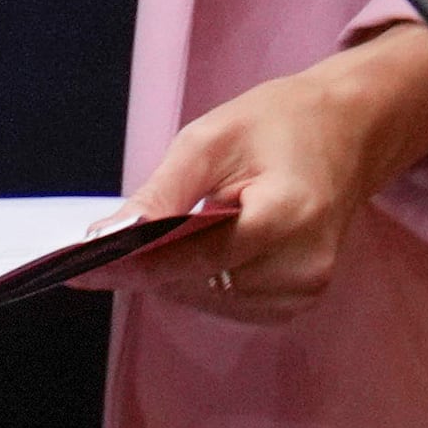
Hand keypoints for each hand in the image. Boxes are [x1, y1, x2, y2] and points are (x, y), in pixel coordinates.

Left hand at [127, 26, 427, 327]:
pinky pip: (230, 303)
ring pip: (209, 299)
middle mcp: (304, 264)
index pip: (198, 256)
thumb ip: (161, 193)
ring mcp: (306, 289)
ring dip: (174, 276)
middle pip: (200, 283)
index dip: (136, 264)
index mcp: (288, 215)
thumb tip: (108, 236)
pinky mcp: (300, 300)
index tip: (81, 269)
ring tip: (161, 237)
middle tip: (107, 246)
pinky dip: (201, 281)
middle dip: (149, 267)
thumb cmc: (278, 124)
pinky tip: (196, 249)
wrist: (346, 133)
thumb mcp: (209, 138)